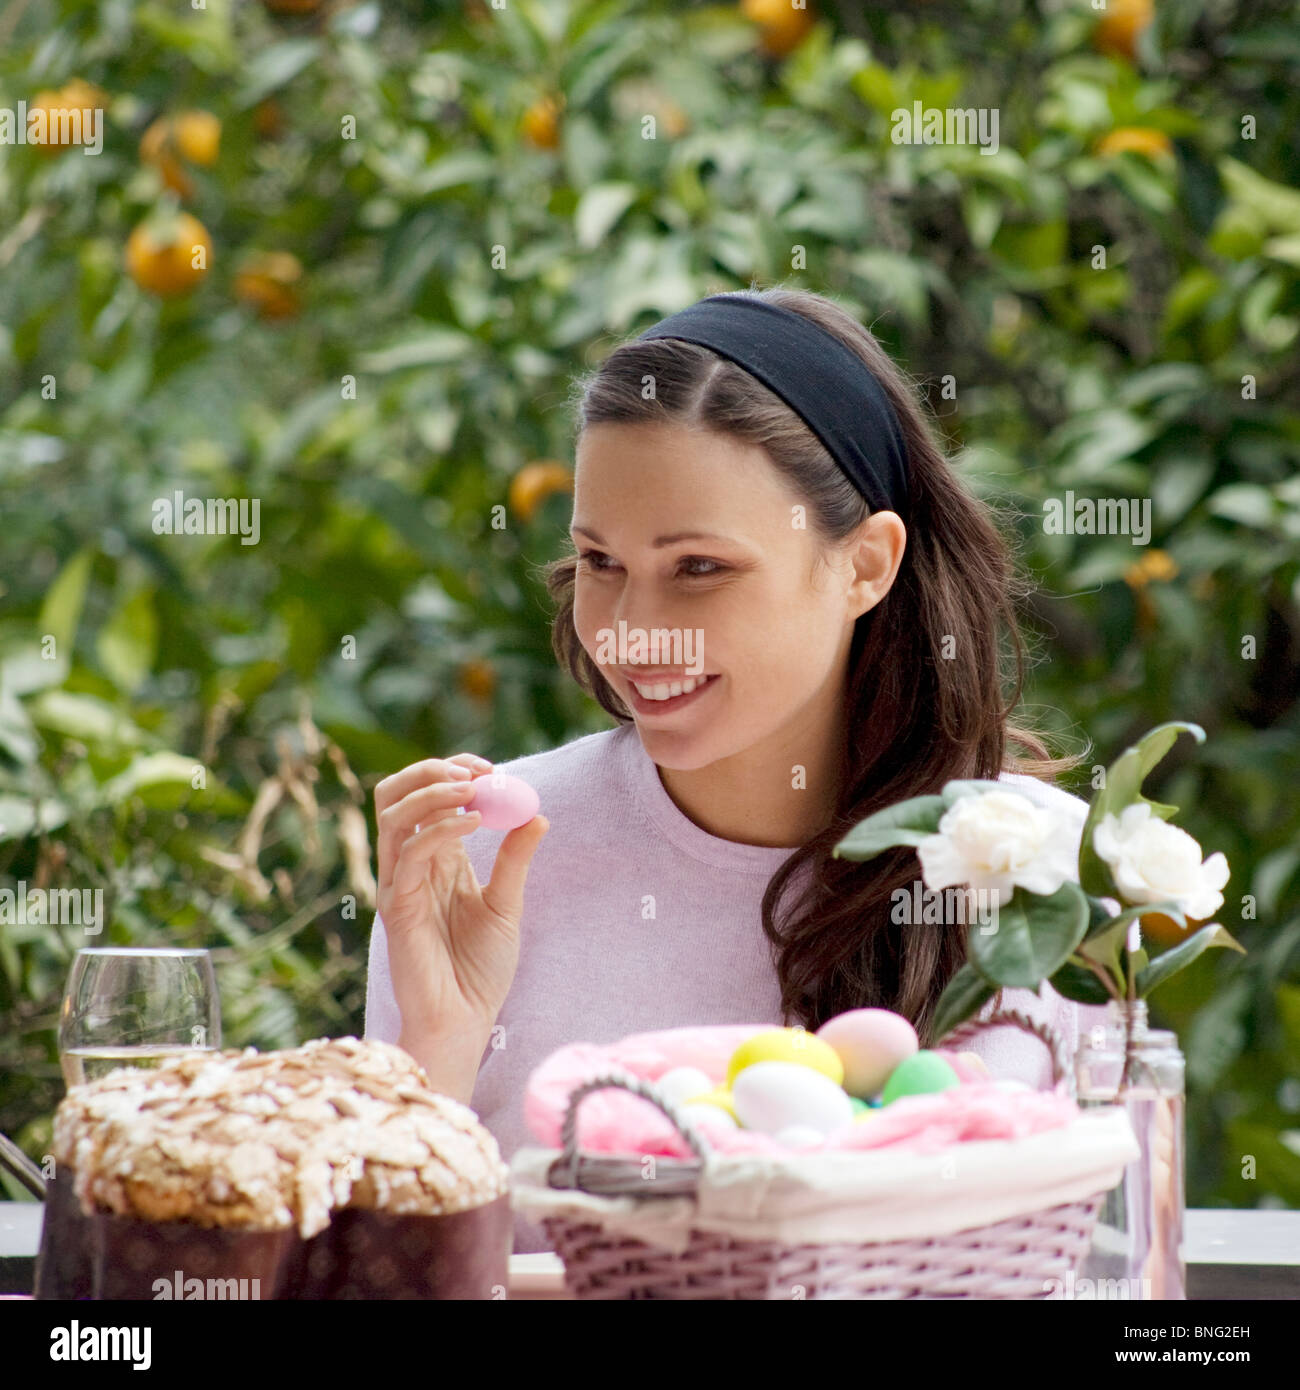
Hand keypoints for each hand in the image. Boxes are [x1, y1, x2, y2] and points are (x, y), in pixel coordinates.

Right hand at [374, 752, 547, 1045]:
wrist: (466, 1021)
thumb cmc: (481, 970)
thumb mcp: (507, 904)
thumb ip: (515, 858)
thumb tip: (536, 814)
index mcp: (434, 860)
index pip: (427, 797)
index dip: (453, 772)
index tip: (491, 767)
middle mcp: (409, 866)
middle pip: (395, 796)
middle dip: (430, 771)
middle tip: (474, 770)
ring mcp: (399, 885)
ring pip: (394, 816)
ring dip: (432, 792)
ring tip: (472, 788)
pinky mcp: (397, 907)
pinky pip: (409, 854)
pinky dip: (439, 829)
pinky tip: (472, 823)